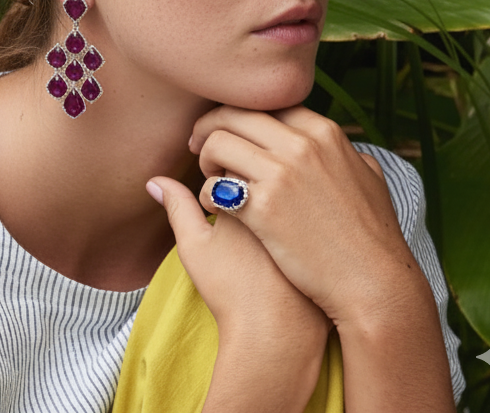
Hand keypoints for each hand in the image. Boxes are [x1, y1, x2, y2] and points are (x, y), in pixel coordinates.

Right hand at [145, 176, 329, 344]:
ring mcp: (315, 209)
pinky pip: (317, 208)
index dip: (223, 177)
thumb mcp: (195, 246)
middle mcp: (289, 188)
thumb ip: (178, 207)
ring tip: (264, 233)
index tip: (219, 206)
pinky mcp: (334, 231)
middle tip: (242, 224)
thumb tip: (155, 180)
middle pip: (268, 164)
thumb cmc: (233, 291)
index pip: (237, 157)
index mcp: (253, 185)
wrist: (280, 334)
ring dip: (279, 194)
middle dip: (253, 181)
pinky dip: (303, 217)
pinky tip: (290, 244)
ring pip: (295, 184)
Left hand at [188, 105, 420, 328]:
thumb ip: (350, 158)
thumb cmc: (372, 238)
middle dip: (208, 127)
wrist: (374, 283)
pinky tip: (215, 207)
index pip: (265, 103)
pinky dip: (207, 194)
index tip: (228, 130)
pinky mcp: (263, 207)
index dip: (239, 115)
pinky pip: (214, 186)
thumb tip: (346, 151)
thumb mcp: (371, 181)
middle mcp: (302, 145)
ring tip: (209, 180)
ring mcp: (282, 174)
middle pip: (233, 115)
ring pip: (217, 144)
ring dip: (204, 160)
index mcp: (325, 133)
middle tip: (197, 145)